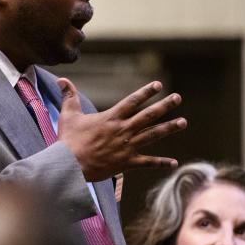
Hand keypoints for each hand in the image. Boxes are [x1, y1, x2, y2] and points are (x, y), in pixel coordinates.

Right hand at [56, 78, 186, 181]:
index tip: (158, 84)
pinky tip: (173, 163)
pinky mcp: (127, 163)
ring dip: (169, 128)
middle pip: (148, 115)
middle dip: (164, 105)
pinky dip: (160, 163)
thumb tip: (62, 79)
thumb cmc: (68, 141)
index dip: (146, 92)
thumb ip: (69, 96)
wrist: (70, 165)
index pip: (132, 101)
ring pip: (153, 135)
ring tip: (183, 122)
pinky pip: (147, 162)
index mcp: (111, 118)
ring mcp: (127, 147)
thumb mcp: (68, 115)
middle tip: (177, 98)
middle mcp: (123, 130)